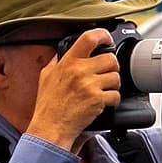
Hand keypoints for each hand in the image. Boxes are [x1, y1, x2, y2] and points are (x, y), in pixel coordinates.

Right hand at [27, 28, 120, 152]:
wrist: (51, 127)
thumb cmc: (48, 105)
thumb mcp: (46, 77)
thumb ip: (55, 63)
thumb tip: (60, 54)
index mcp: (68, 62)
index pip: (89, 38)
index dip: (103, 35)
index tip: (107, 39)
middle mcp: (79, 71)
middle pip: (110, 58)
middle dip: (111, 67)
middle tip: (106, 75)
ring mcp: (89, 85)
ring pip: (116, 77)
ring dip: (113, 85)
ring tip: (104, 91)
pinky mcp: (97, 100)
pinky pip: (116, 95)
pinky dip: (113, 100)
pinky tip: (104, 103)